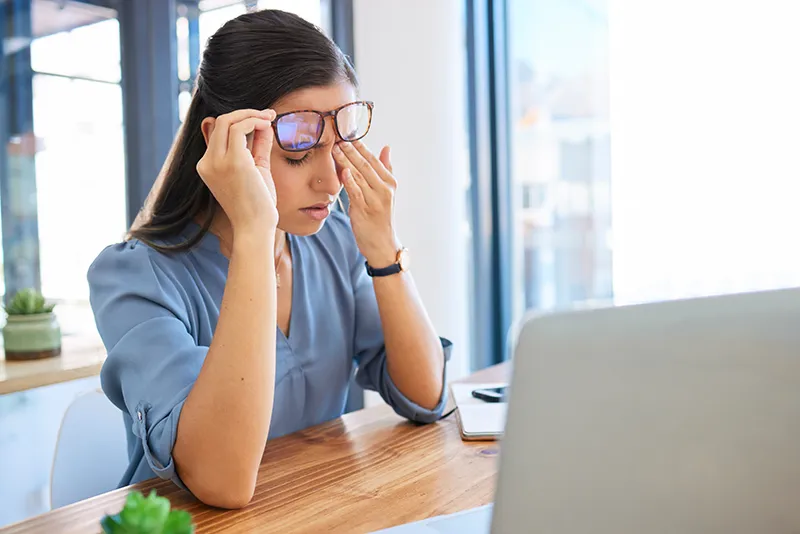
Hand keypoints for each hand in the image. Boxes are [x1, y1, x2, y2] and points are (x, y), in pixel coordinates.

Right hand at [196, 109, 277, 233]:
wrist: (255, 228)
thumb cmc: (257, 205)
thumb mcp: (255, 169)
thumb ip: (256, 146)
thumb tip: (264, 124)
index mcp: (208, 166)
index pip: (219, 132)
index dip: (240, 121)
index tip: (262, 120)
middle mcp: (207, 162)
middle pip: (221, 122)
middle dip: (246, 113)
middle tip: (268, 115)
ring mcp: (217, 162)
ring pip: (228, 121)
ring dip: (252, 115)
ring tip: (270, 118)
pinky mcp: (232, 162)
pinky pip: (239, 128)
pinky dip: (254, 121)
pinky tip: (268, 125)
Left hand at [333, 140, 401, 267]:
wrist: (383, 244)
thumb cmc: (380, 217)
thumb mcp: (386, 192)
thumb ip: (385, 169)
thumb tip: (386, 147)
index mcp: (390, 182)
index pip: (373, 159)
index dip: (360, 146)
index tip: (347, 133)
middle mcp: (384, 189)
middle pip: (365, 164)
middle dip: (351, 149)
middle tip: (337, 136)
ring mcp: (375, 200)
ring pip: (359, 175)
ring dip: (346, 161)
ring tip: (334, 148)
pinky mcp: (365, 210)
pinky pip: (355, 192)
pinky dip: (349, 180)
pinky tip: (342, 170)